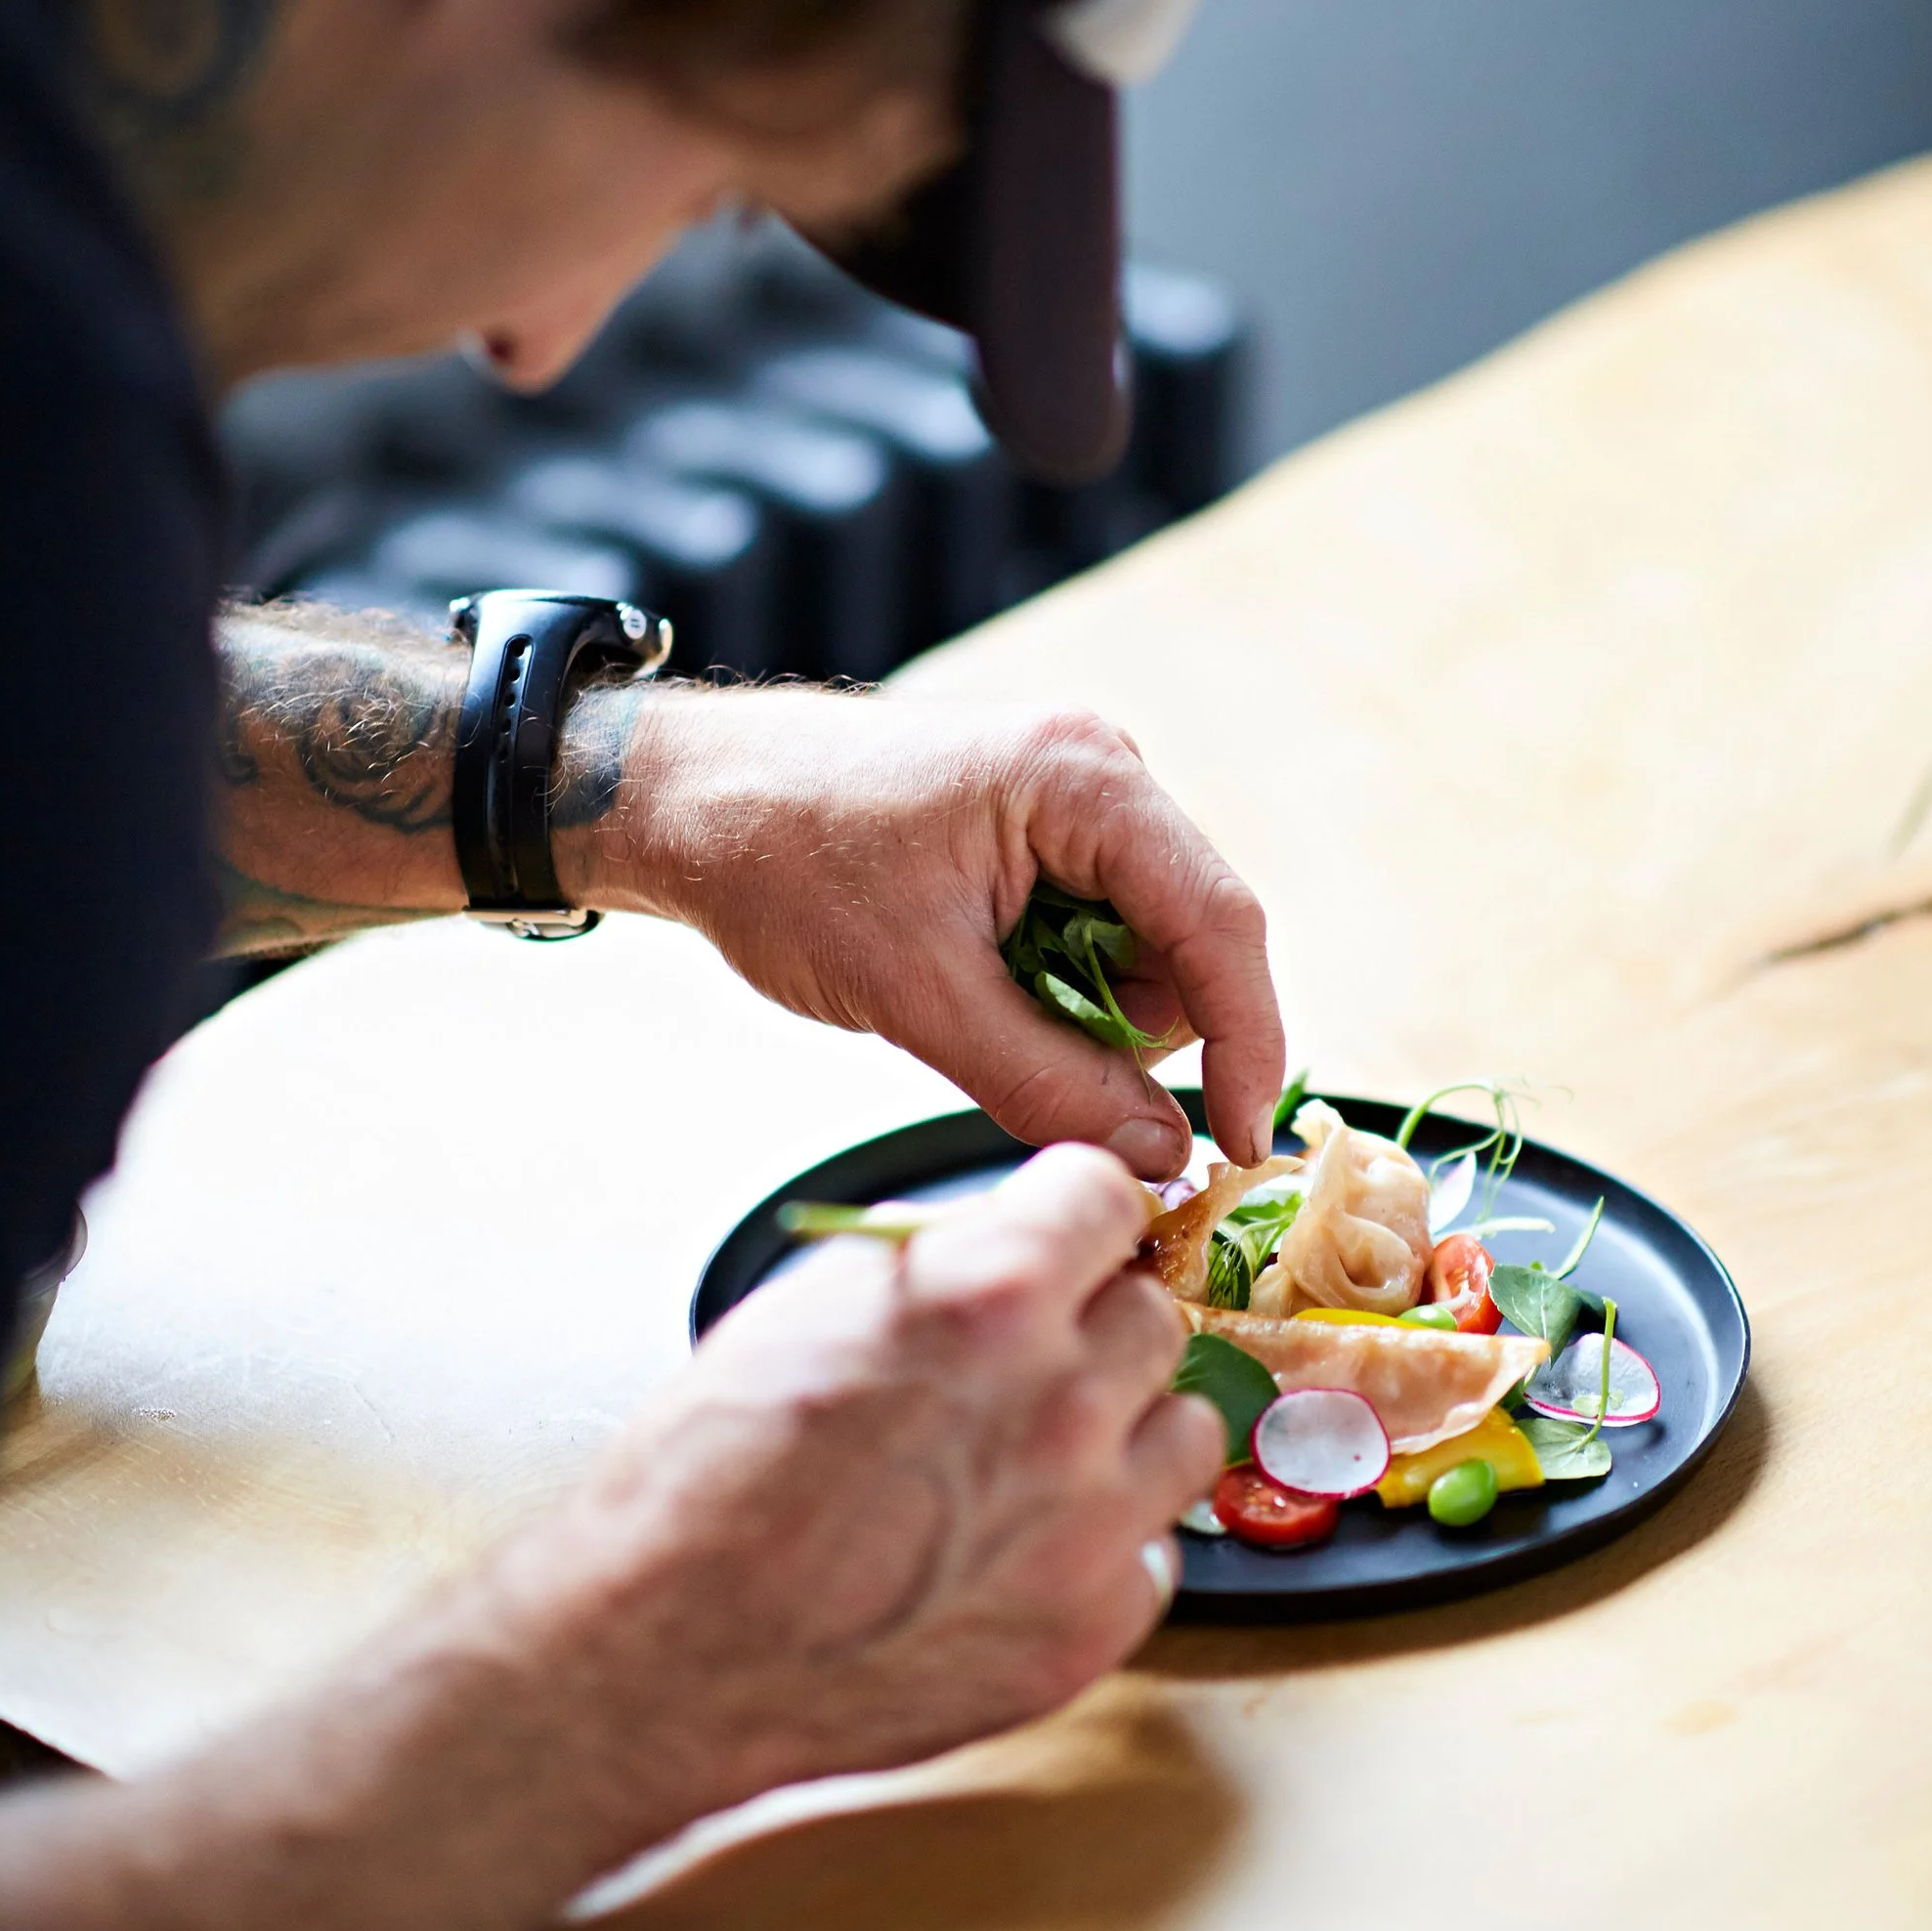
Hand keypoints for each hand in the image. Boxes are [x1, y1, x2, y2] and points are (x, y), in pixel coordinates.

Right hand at [515, 1145, 1216, 1827]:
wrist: (671, 1650)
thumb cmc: (709, 1480)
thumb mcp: (810, 1306)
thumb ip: (935, 1264)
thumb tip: (1006, 1239)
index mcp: (990, 1292)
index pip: (1106, 1193)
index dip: (1073, 1217)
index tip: (1068, 1240)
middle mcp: (1063, 1398)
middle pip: (1151, 1313)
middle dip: (1091, 1327)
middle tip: (1024, 1367)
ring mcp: (1090, 1520)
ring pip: (1184, 1429)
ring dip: (1124, 1433)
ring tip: (1033, 1463)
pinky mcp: (1093, 1624)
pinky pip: (1150, 1553)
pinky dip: (1099, 1550)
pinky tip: (1015, 1554)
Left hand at [580, 684, 1283, 1176]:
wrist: (684, 800)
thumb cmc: (781, 861)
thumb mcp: (915, 996)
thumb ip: (1046, 1082)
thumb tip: (1159, 1156)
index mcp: (1085, 781)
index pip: (1220, 925)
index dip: (1247, 1043)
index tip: (1242, 1141)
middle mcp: (1100, 775)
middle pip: (1190, 942)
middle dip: (1137, 1033)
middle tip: (1039, 1075)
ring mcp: (1073, 801)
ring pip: (1142, 952)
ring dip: (1086, 1016)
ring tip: (975, 1015)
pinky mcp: (1040, 832)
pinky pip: (1093, 937)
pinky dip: (1053, 990)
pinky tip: (976, 992)